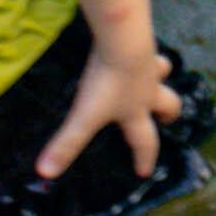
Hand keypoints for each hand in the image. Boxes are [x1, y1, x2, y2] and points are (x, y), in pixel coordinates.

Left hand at [28, 30, 182, 185]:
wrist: (123, 42)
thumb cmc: (107, 83)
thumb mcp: (84, 116)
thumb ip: (66, 143)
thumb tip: (45, 173)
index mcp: (135, 112)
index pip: (145, 141)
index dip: (145, 157)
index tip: (144, 172)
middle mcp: (147, 90)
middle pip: (170, 104)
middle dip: (169, 114)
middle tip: (165, 118)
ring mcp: (148, 66)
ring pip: (164, 72)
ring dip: (161, 78)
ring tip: (153, 80)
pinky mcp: (143, 43)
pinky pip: (149, 49)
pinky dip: (146, 52)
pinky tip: (135, 49)